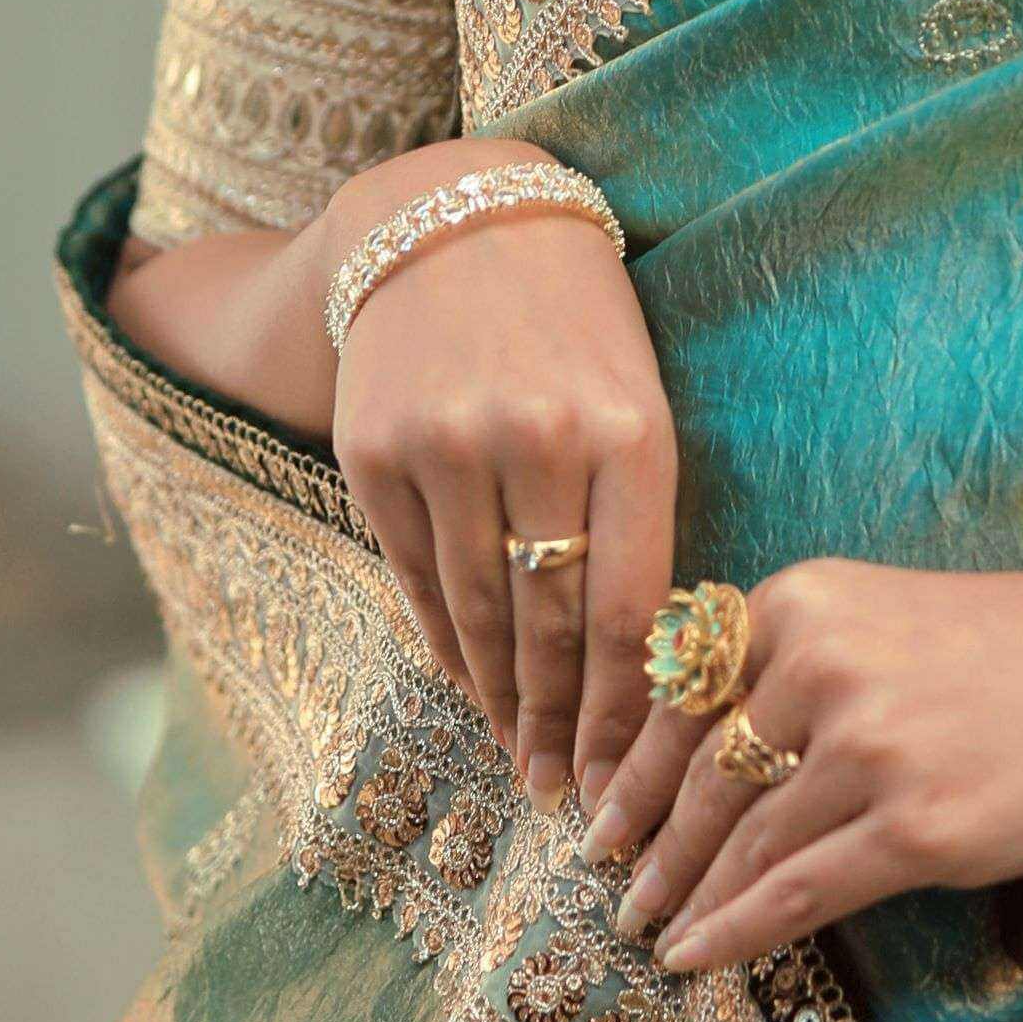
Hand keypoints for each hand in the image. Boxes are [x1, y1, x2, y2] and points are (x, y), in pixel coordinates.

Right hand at [316, 144, 679, 810]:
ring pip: (479, 613)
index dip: (628, 713)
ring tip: (524, 759)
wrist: (457, 221)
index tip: (629, 779)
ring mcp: (447, 446)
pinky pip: (414, 578)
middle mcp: (537, 441)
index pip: (632, 610)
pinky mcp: (374, 453)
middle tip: (574, 800)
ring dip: (504, 701)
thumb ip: (645, 518)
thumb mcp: (641, 399)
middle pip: (552, 626)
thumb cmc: (579, 324)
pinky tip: (472, 684)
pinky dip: (446, 643)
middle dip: (566, 727)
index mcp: (630, 431)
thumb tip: (648, 671)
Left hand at [580, 556, 1022, 975]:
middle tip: (614, 886)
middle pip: (701, 775)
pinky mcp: (915, 829)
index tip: (595, 811)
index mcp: (805, 601)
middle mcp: (824, 666)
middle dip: (648, 843)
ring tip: (651, 932)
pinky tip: (693, 957)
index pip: (681, 696)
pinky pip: (794, 894)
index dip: (628, 766)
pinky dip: (731, 932)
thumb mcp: (882, 617)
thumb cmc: (1012, 654)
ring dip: (684, 896)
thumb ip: (788, 665)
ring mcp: (868, 751)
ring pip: (741, 841)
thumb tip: (695, 752)